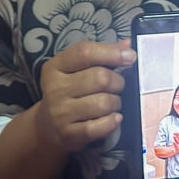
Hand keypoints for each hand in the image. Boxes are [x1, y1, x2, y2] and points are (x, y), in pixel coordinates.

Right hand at [35, 38, 135, 152]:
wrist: (48, 127)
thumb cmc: (69, 92)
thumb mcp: (77, 70)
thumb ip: (102, 55)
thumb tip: (127, 44)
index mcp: (55, 66)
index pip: (84, 52)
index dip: (111, 52)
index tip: (130, 56)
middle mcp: (54, 88)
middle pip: (99, 77)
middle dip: (117, 82)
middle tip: (117, 86)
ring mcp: (60, 113)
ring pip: (103, 103)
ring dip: (116, 103)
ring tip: (112, 103)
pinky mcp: (68, 134)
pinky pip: (100, 126)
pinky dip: (112, 121)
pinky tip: (113, 118)